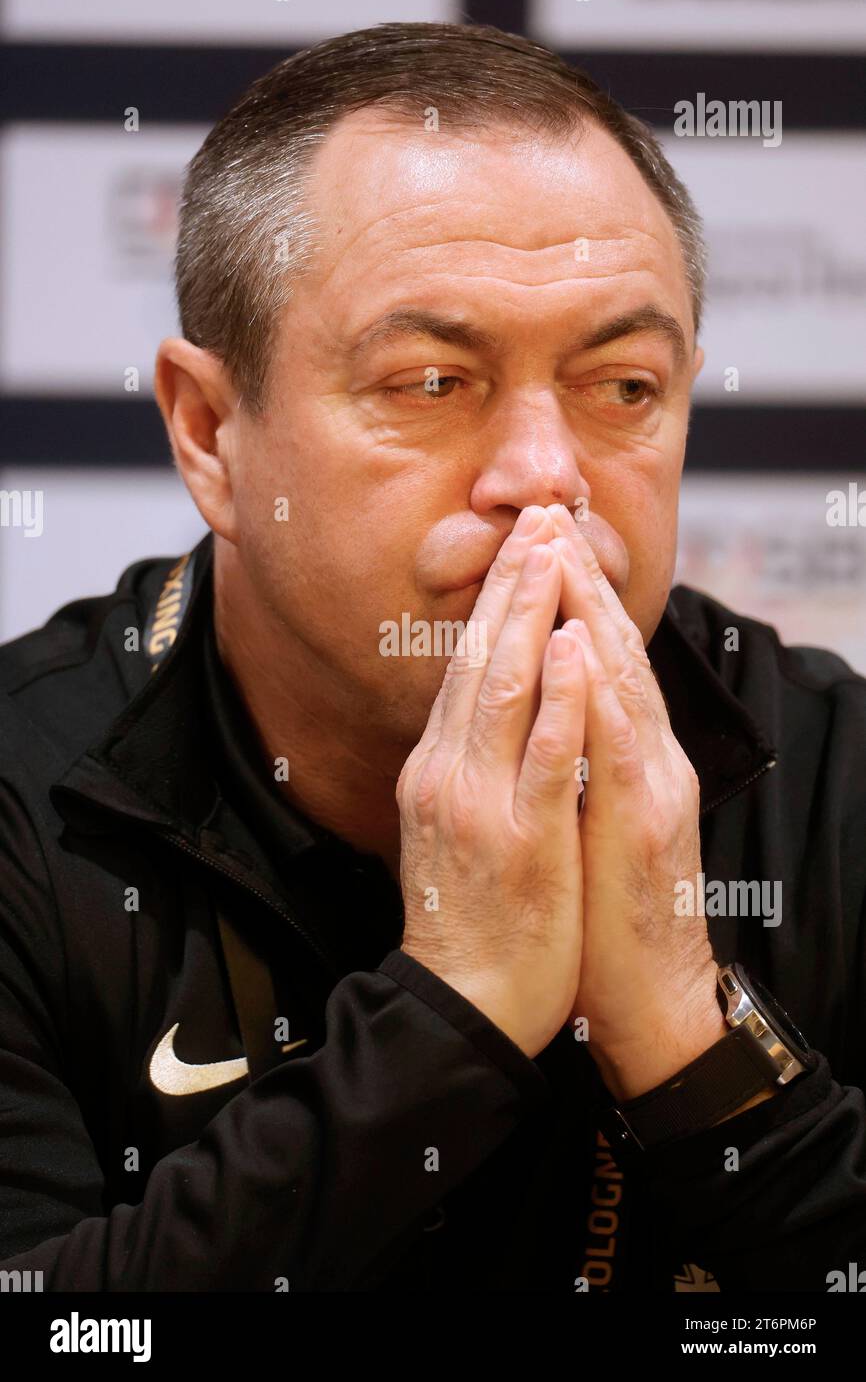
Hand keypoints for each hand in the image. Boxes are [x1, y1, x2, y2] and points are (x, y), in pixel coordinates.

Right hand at [397, 506, 586, 1058]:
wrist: (458, 1004)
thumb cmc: (464, 922)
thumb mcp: (446, 829)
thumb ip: (461, 767)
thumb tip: (476, 714)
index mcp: (435, 770)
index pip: (466, 667)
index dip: (496, 603)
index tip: (519, 547)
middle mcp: (448, 772)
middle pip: (481, 659)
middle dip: (513, 584)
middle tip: (537, 519)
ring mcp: (481, 802)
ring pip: (506, 688)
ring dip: (533, 615)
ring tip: (552, 552)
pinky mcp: (521, 837)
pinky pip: (543, 755)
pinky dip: (560, 696)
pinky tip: (573, 647)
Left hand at [546, 505, 724, 1098]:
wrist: (644, 1000)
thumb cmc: (604, 915)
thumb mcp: (588, 822)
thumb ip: (576, 763)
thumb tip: (542, 714)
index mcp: (628, 759)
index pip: (597, 661)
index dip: (569, 598)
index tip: (534, 542)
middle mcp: (646, 759)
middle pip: (611, 651)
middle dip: (576, 580)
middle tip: (546, 513)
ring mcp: (652, 786)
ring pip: (619, 680)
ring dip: (591, 610)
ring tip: (561, 548)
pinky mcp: (646, 824)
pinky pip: (617, 746)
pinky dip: (599, 691)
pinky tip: (585, 646)